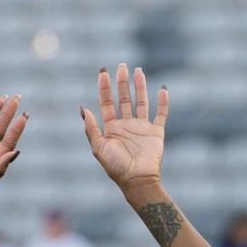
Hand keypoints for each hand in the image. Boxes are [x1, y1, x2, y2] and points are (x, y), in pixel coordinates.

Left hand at [81, 65, 167, 193]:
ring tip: (138, 70)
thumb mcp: (99, 148)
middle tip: (121, 65)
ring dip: (140, 86)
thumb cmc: (116, 168)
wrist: (138, 180)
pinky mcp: (156, 133)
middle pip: (124, 98)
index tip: (103, 72)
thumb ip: (92, 129)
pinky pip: (161, 115)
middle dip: (122, 82)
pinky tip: (163, 90)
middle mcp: (126, 126)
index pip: (107, 103)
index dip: (104, 88)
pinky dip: (163, 103)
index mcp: (111, 129)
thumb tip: (84, 108)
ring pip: (141, 102)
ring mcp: (141, 128)